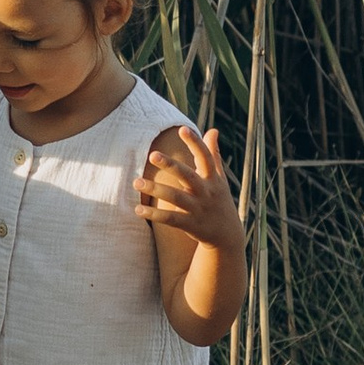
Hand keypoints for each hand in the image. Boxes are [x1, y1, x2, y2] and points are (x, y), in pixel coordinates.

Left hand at [136, 121, 243, 253]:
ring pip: (175, 197)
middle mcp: (206, 192)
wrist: (227, 235)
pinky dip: (154, 214)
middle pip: (187, 176)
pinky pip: (170, 219)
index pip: (205, 157)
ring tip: (136, 182)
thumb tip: (213, 130)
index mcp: (213, 179)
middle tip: (152, 155)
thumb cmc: (219, 200)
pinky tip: (138, 209)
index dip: (195, 143)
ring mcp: (198, 209)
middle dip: (171, 165)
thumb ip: (213, 155)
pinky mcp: (191, 225)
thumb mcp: (219, 178)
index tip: (182, 129)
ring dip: (155, 189)